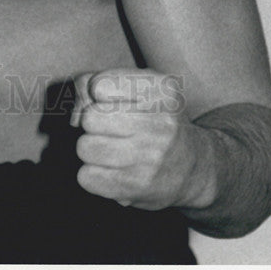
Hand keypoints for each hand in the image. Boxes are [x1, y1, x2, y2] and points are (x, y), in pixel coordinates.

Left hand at [71, 67, 213, 210]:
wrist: (194, 166)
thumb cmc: (155, 119)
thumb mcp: (139, 87)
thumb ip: (94, 83)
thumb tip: (75, 115)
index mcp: (161, 89)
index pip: (99, 86)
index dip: (94, 92)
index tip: (107, 101)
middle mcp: (160, 122)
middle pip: (90, 118)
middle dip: (91, 123)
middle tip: (106, 129)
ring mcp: (151, 157)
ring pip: (85, 147)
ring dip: (90, 149)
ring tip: (108, 150)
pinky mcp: (139, 186)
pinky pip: (87, 177)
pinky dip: (91, 174)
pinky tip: (109, 171)